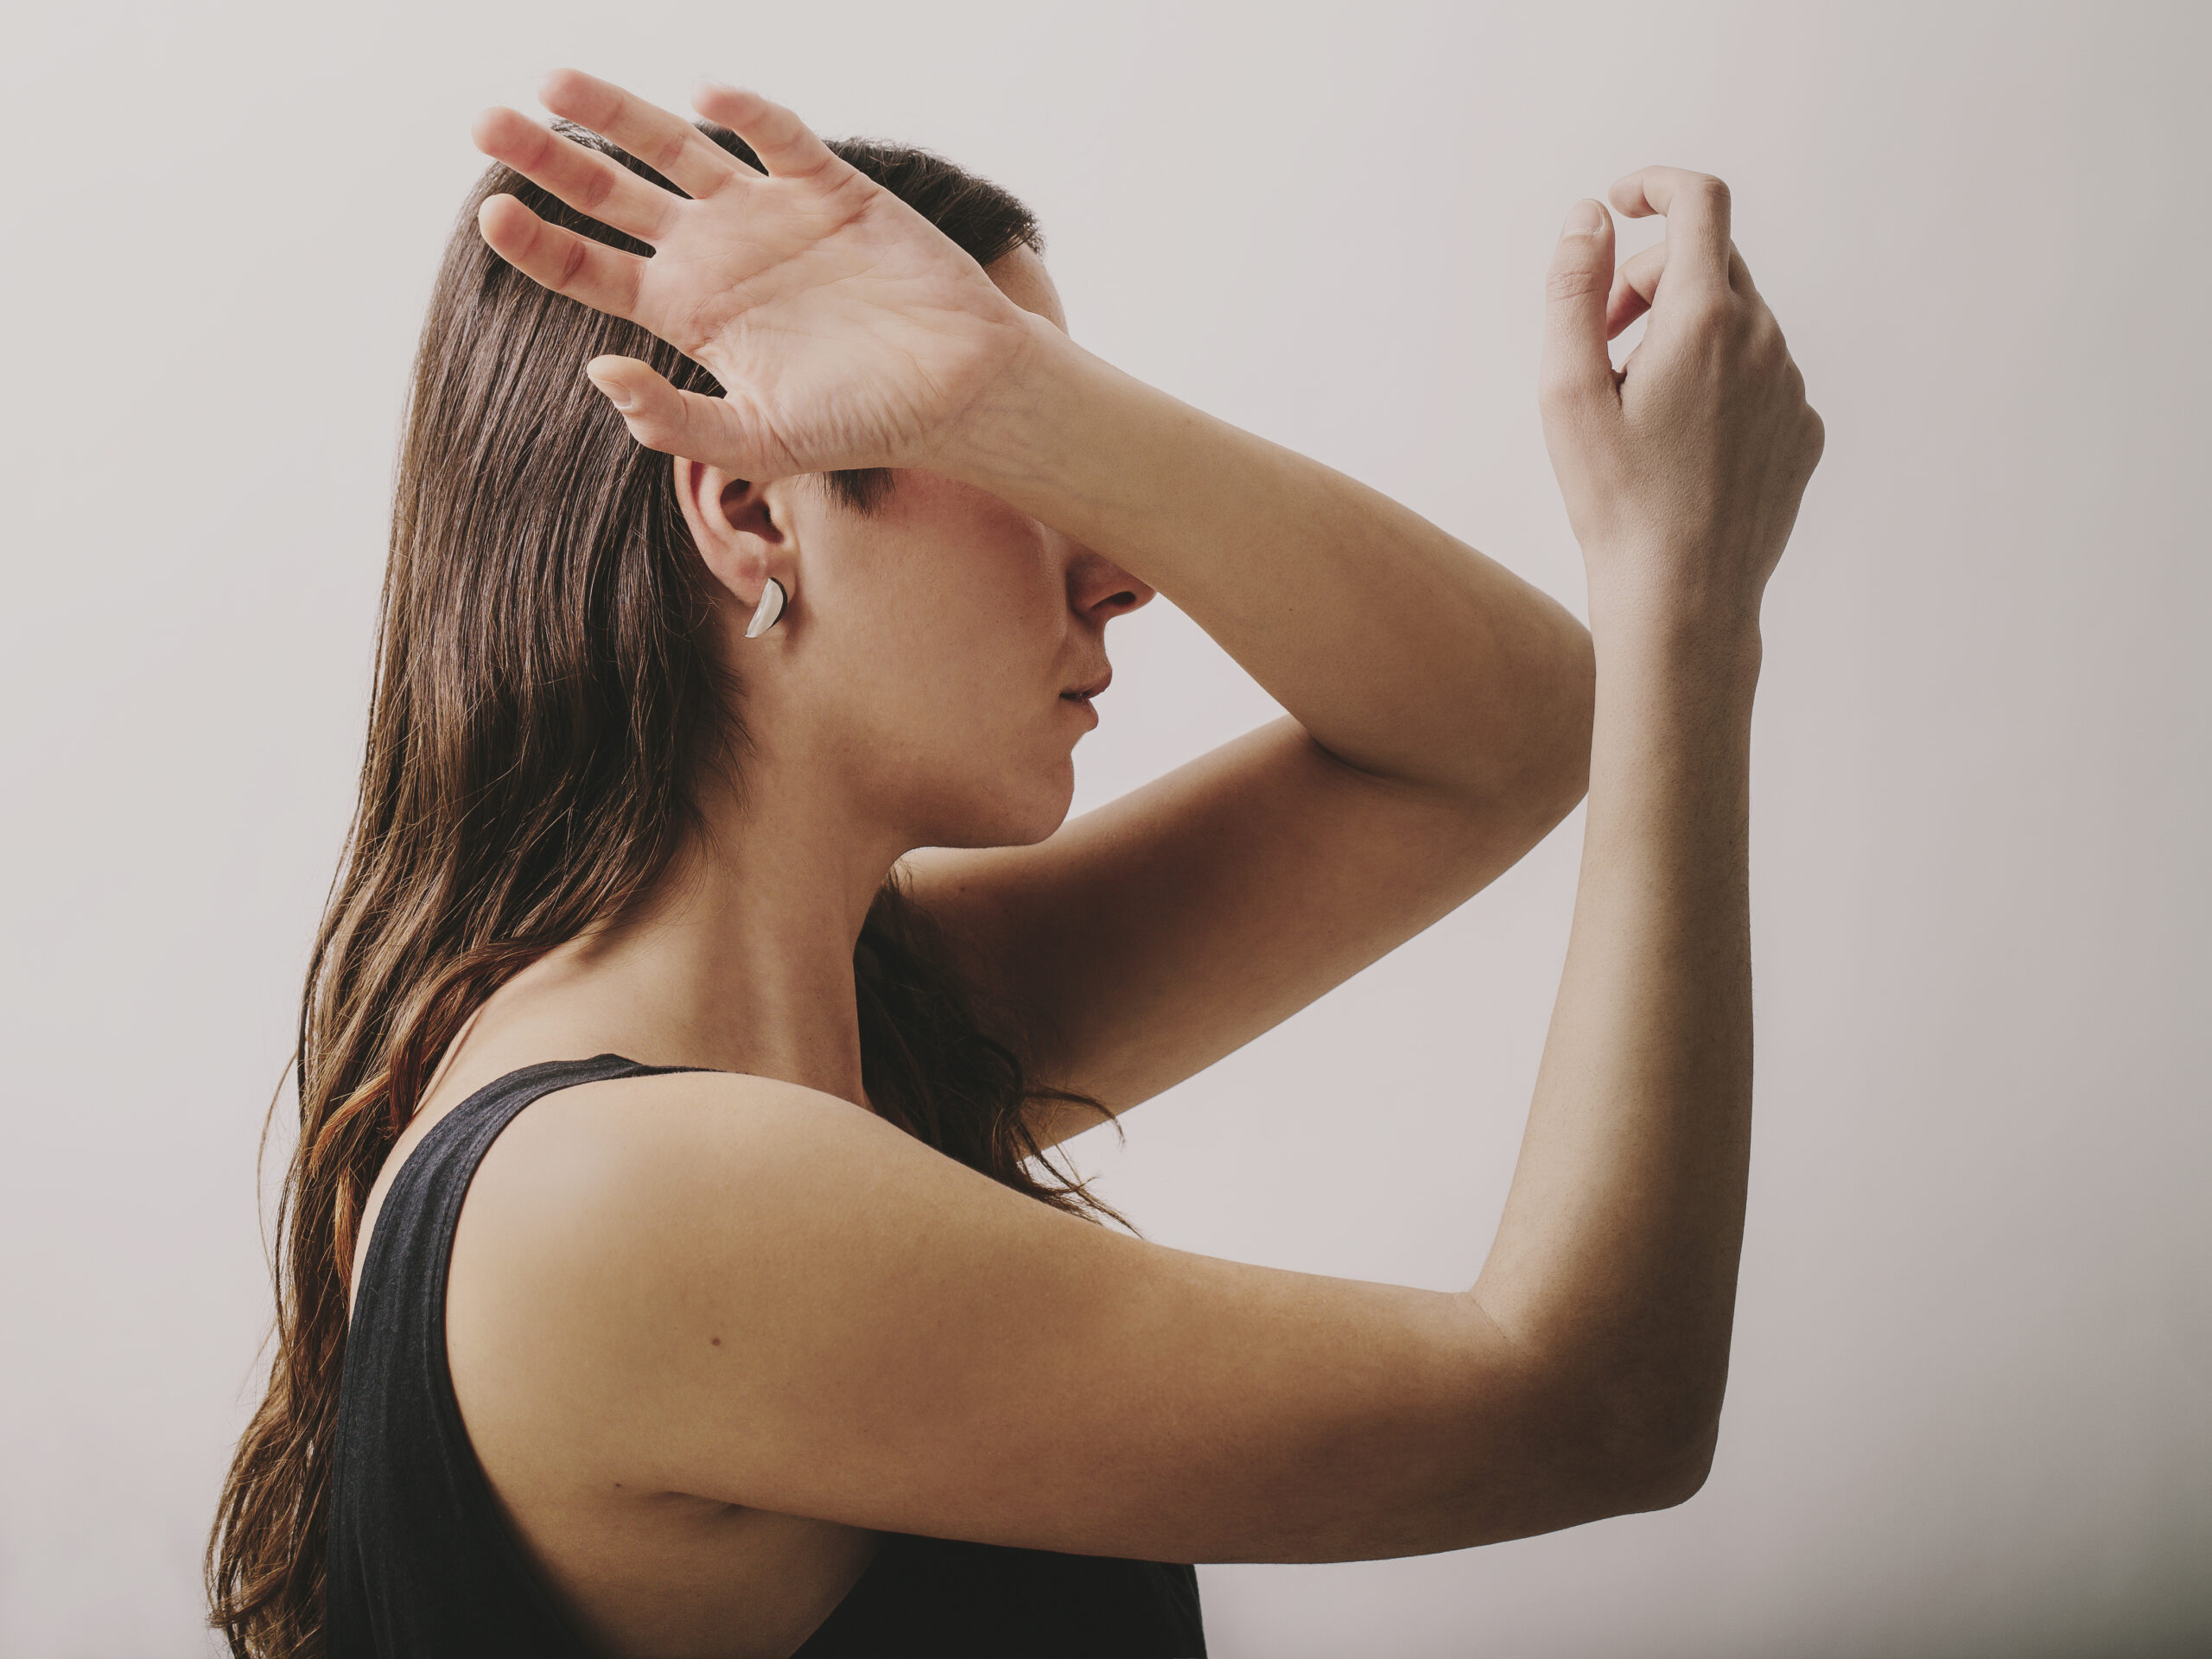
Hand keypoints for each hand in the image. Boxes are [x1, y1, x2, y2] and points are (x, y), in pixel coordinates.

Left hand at [471, 70, 1042, 478]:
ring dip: (616, 114)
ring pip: (675, 147)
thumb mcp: (761, 441)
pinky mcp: (829, 187)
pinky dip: (745, 114)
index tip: (494, 216)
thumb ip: (677, 422)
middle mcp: (716, 255)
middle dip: (549, 159)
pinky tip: (706, 98)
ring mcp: (769, 214)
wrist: (960, 392)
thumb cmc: (864, 423)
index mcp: (689, 314)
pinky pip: (777, 137)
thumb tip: (597, 376)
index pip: (592, 269)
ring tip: (553, 83)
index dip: (539, 242)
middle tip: (485, 122)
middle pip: (612, 194)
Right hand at [1538, 168, 1824, 637]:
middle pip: (1710, 263)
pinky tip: (1679, 445)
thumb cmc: (1616, 502)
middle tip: (1601, 343)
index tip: (1621, 202)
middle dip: (1648, 282)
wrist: (1684, 599)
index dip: (1656, 185)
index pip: (1699, 202)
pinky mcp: (1803, 431)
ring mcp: (1792, 387)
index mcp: (1705, 319)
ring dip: (1681, 337)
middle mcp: (1763, 340)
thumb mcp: (1566, 391)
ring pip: (1735, 323)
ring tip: (1636, 408)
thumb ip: (1574, 289)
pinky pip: (1758, 376)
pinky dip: (1716, 383)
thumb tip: (1589, 216)